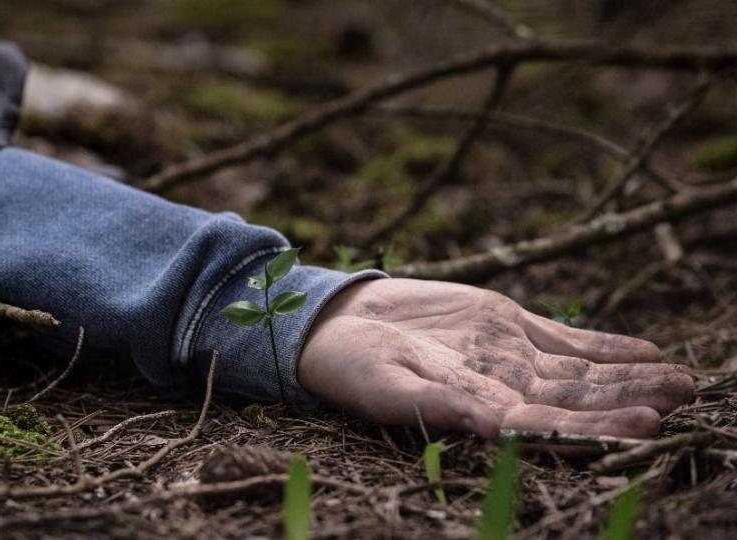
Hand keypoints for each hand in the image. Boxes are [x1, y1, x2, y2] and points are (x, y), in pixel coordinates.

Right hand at [298, 279, 692, 438]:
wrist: (338, 324)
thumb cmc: (350, 367)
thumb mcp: (386, 388)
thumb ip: (441, 406)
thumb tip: (495, 425)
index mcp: (479, 412)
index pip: (550, 428)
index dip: (598, 429)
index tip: (645, 427)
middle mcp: (504, 389)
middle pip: (579, 401)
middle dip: (630, 402)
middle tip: (683, 398)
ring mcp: (510, 355)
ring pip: (582, 372)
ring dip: (631, 377)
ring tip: (684, 380)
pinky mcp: (507, 322)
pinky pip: (567, 338)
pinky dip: (607, 344)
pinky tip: (648, 351)